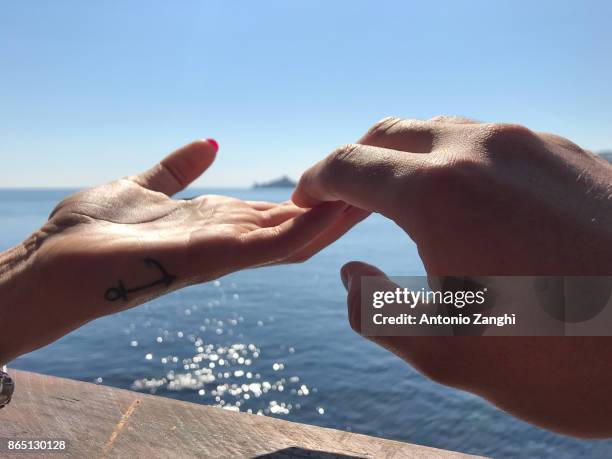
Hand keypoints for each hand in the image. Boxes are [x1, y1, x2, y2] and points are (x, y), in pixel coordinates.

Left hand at [0, 140, 366, 363]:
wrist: (57, 263)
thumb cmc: (92, 231)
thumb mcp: (143, 186)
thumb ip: (176, 169)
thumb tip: (208, 144)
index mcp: (215, 222)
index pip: (275, 212)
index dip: (310, 198)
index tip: (346, 181)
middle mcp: (225, 239)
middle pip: (291, 225)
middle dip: (332, 209)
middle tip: (378, 190)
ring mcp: (221, 251)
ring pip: (290, 235)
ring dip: (329, 218)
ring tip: (371, 197)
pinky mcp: (210, 257)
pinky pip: (267, 244)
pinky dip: (303, 228)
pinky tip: (335, 212)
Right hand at [293, 116, 611, 436]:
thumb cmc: (567, 360)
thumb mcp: (449, 354)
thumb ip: (376, 311)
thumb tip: (350, 271)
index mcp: (437, 194)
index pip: (347, 165)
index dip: (314, 182)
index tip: (303, 202)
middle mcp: (479, 150)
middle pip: (387, 133)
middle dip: (353, 163)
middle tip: (340, 203)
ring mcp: (528, 144)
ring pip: (438, 130)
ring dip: (403, 160)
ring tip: (396, 203)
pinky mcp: (565, 152)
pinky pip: (487, 141)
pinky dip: (453, 162)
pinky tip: (464, 203)